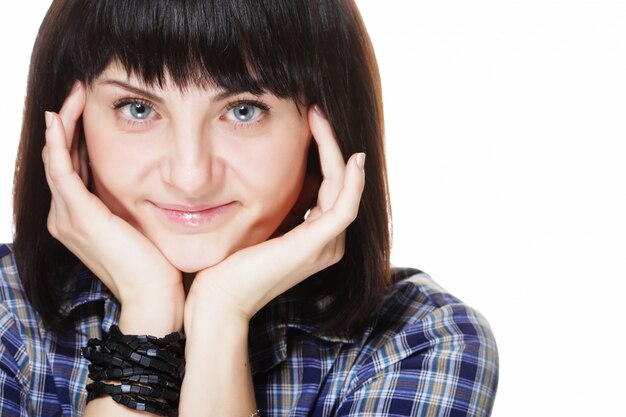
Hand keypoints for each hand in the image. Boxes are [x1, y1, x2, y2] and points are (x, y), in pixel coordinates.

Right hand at [42, 82, 183, 331]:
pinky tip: (60, 118)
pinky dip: (59, 143)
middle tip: (77, 91)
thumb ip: (135, 204)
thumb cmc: (156, 266)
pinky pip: (61, 170)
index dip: (76, 136)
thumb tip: (156, 182)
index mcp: (78, 219)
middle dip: (68, 123)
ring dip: (63, 124)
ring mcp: (68, 217)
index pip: (72, 167)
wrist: (155, 299)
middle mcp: (64, 217)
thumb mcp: (143, 228)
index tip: (88, 108)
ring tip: (73, 94)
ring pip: (57, 159)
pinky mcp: (80, 216)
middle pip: (61, 159)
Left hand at [185, 106, 364, 325]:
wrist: (218, 301)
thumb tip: (273, 173)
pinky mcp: (315, 246)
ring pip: (346, 188)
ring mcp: (325, 246)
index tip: (310, 120)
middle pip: (342, 183)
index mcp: (317, 239)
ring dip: (337, 151)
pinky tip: (347, 154)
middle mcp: (328, 243)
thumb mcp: (257, 226)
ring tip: (320, 118)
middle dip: (331, 144)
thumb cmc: (229, 265)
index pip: (331, 187)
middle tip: (316, 111)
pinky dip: (350, 179)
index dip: (325, 152)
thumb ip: (276, 206)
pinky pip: (345, 206)